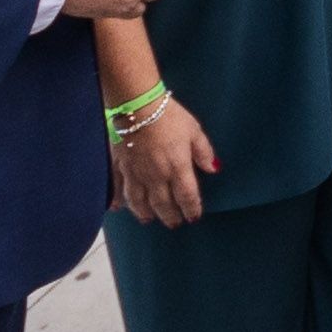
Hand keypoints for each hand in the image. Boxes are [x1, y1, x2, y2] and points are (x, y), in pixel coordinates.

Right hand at [111, 97, 218, 226]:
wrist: (137, 107)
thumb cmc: (169, 116)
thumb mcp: (194, 130)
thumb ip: (204, 152)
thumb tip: (214, 169)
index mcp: (177, 168)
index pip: (187, 196)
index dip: (191, 209)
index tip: (193, 218)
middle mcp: (156, 176)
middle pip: (163, 204)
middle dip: (170, 216)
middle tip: (174, 224)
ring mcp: (136, 173)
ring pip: (139, 202)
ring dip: (144, 213)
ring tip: (148, 220)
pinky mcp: (119, 166)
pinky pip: (117, 188)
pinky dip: (117, 200)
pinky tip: (117, 208)